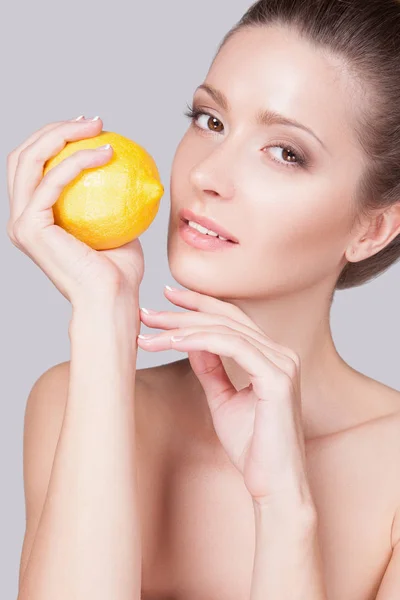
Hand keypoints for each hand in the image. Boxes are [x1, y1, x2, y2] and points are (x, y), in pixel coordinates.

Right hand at [6, 117, 143, 307]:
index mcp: (36, 218)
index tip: (93, 130)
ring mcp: (22, 223)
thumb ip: (114, 199)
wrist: (113, 299)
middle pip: (24, 156)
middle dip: (55, 129)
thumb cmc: (119, 271)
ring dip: (62, 135)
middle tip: (94, 122)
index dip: (56, 139)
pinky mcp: (30, 227)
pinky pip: (51, 182)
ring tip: (98, 128)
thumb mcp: (118, 225)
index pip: (34, 167)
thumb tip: (131, 170)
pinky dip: (77, 161)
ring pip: (29, 160)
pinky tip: (106, 153)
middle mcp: (22, 219)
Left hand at [137, 286, 313, 509]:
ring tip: (150, 331)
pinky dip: (200, 341)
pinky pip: (232, 347)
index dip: (199, 304)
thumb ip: (211, 368)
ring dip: (183, 328)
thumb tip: (190, 341)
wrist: (272, 485)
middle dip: (182, 313)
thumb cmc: (251, 447)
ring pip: (226, 330)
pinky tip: (173, 342)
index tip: (166, 298)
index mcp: (271, 356)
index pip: (232, 318)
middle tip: (147, 313)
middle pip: (226, 319)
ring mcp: (282, 363)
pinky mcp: (277, 378)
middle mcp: (281, 353)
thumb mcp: (222, 399)